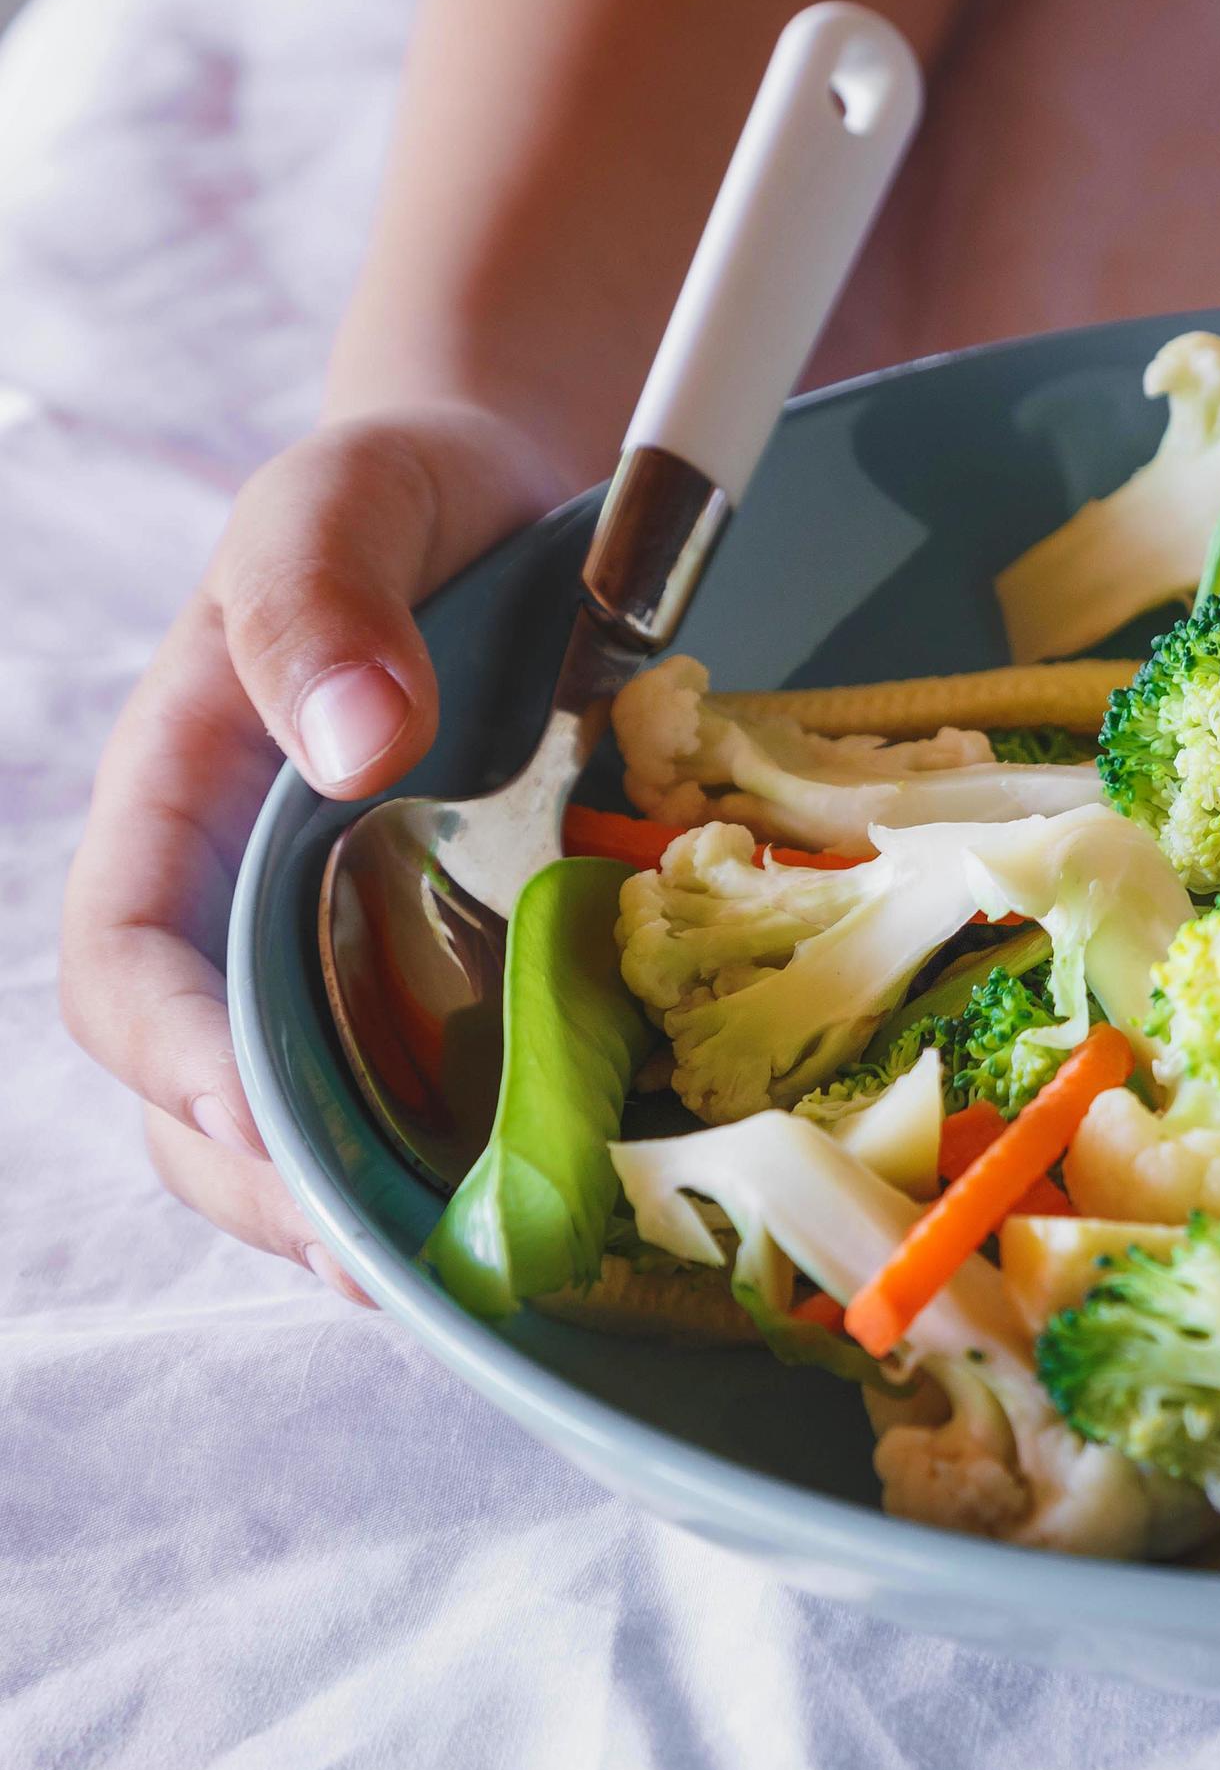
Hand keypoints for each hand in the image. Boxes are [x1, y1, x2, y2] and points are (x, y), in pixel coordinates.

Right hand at [59, 403, 561, 1296]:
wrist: (517, 489)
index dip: (172, 1058)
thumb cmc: (408, 490)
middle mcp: (244, 896)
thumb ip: (322, 598)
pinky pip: (427, 1084)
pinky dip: (461, 1157)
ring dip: (361, 1210)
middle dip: (268, 1187)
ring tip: (454, 1280)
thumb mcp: (347, 499)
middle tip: (374, 1265)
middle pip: (199, 1087)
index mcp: (181, 799)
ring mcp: (342, 941)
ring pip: (309, 1113)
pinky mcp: (445, 961)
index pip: (126, 963)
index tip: (251, 1126)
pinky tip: (543, 1210)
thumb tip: (352, 740)